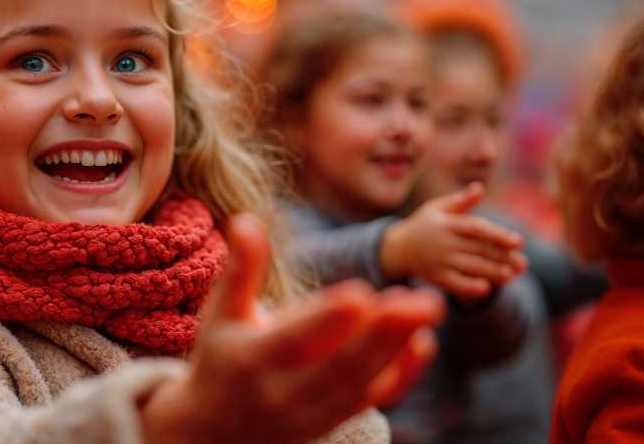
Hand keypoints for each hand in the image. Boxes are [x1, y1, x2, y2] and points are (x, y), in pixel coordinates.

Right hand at [141, 214, 444, 443]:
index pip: (294, 341)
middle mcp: (283, 393)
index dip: (327, 319)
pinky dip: (402, 374)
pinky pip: (372, 399)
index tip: (361, 293)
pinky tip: (423, 342)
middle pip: (341, 365)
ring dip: (398, 346)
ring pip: (362, 382)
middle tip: (424, 300)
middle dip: (384, 333)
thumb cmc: (221, 356)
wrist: (216, 429)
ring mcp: (311, 412)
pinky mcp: (333, 419)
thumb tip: (246, 220)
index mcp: (252, 360)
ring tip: (427, 306)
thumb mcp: (221, 313)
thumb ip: (240, 269)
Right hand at [380, 183, 526, 300]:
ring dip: (493, 272)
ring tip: (512, 274)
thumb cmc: (424, 225)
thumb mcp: (438, 208)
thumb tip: (479, 188)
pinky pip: (456, 284)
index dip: (498, 235)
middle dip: (502, 257)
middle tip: (522, 262)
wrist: (398, 248)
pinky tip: (486, 288)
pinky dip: (470, 287)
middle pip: (478, 249)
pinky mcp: (436, 278)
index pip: (476, 228)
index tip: (518, 241)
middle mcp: (444, 243)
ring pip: (471, 268)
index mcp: (447, 224)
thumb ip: (460, 201)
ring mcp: (440, 261)